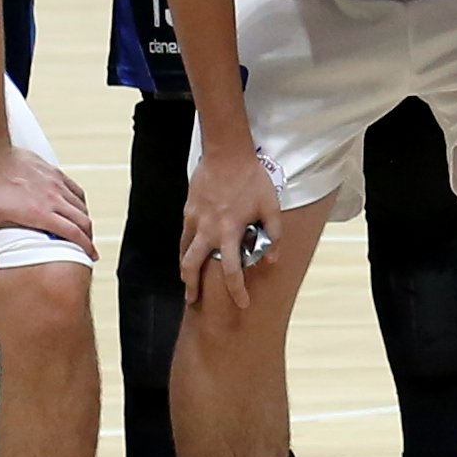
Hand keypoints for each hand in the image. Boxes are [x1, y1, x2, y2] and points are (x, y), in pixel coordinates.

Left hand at [0, 142, 93, 268]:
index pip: (72, 233)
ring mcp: (55, 184)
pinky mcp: (54, 173)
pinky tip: (77, 207)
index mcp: (39, 213)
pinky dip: (81, 202)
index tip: (90, 255)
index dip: (85, 247)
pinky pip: (76, 190)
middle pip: (82, 221)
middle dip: (89, 237)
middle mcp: (52, 199)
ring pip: (81, 206)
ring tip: (83, 231)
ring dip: (85, 221)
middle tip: (88, 247)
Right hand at [178, 134, 282, 313]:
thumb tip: (271, 259)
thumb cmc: (251, 179)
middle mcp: (208, 230)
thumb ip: (273, 234)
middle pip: (192, 266)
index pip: (232, 270)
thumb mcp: (271, 206)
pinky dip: (185, 248)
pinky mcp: (188, 211)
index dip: (237, 291)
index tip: (242, 303)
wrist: (226, 153)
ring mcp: (194, 220)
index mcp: (229, 231)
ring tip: (187, 281)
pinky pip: (184, 236)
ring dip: (185, 270)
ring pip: (183, 252)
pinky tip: (189, 252)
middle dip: (191, 286)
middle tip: (193, 300)